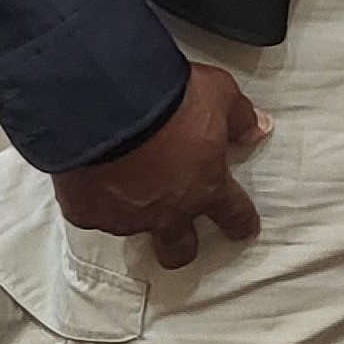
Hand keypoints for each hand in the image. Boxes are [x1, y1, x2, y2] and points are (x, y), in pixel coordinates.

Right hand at [54, 62, 270, 268]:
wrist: (107, 102)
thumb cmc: (166, 98)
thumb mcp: (219, 94)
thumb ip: (238, 117)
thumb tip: (256, 127)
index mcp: (206, 187)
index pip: (234, 215)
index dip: (241, 223)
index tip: (242, 229)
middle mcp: (168, 211)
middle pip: (179, 250)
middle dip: (182, 246)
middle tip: (180, 238)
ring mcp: (125, 217)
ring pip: (133, 231)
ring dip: (133, 213)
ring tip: (123, 185)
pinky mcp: (87, 211)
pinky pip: (92, 214)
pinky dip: (93, 198)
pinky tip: (90, 178)